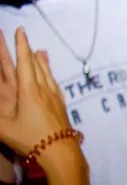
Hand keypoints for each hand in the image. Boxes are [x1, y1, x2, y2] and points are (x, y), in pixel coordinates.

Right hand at [0, 28, 71, 158]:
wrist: (61, 153)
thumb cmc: (32, 140)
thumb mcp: (3, 128)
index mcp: (29, 91)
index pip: (24, 62)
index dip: (21, 45)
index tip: (20, 31)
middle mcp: (44, 89)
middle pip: (36, 64)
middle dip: (27, 49)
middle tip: (24, 36)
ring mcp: (55, 97)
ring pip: (48, 73)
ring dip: (42, 60)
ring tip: (40, 51)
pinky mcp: (61, 106)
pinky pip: (55, 84)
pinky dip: (50, 74)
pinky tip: (51, 77)